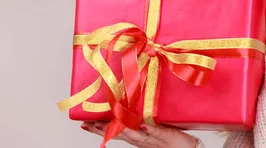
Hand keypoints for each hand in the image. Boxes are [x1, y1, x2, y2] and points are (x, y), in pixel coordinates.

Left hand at [81, 121, 199, 147]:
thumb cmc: (180, 144)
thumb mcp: (169, 135)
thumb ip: (155, 131)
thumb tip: (141, 125)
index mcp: (144, 138)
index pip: (121, 130)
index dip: (106, 126)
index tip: (93, 121)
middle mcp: (140, 140)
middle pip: (116, 133)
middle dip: (99, 128)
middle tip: (84, 123)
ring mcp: (141, 141)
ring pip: (119, 134)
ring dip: (104, 130)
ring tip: (91, 126)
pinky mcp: (145, 139)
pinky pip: (127, 134)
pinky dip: (116, 130)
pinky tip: (112, 128)